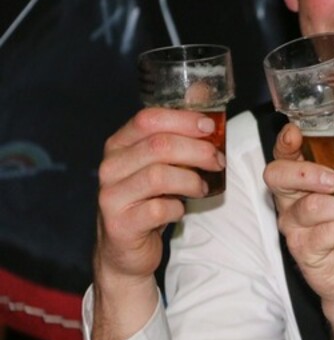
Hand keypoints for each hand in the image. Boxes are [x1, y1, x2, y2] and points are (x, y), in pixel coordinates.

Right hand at [92, 107, 224, 339]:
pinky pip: (159, 209)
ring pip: (159, 176)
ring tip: (203, 187)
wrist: (124, 249)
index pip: (148, 118)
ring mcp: (111, 196)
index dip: (184, 119)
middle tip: (217, 161)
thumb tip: (204, 90)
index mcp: (119, 144)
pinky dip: (178, 208)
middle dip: (197, 150)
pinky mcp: (120, 224)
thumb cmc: (149, 198)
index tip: (211, 127)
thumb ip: (179, 131)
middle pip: (158, 145)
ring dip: (191, 179)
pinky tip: (181, 210)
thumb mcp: (162, 162)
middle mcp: (110, 166)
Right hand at [265, 123, 333, 313]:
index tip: (296, 133)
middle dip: (306, 172)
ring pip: (314, 206)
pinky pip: (329, 233)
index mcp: (304, 179)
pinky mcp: (302, 250)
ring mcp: (293, 227)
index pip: (283, 154)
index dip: (285, 142)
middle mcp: (291, 201)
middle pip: (276, 175)